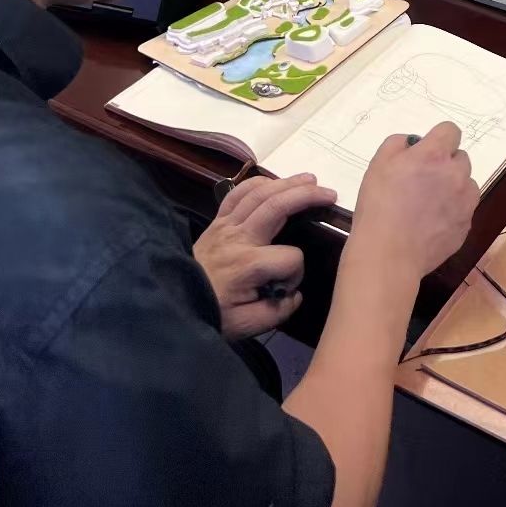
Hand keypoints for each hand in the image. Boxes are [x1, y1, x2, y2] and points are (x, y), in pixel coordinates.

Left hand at [193, 173, 336, 339]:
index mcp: (248, 265)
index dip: (297, 273)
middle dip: (306, 197)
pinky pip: (237, 192)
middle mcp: (238, 237)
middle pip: (277, 206)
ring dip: (287, 183)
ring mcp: (226, 224)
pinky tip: (274, 182)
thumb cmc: (214, 313)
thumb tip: (295, 294)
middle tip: (329, 194)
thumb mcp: (246, 326)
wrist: (176, 300)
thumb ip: (276, 312)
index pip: (290, 258)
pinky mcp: (217, 220)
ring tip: (311, 180)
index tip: (287, 289)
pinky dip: (257, 182)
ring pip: (259, 193)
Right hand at [348, 123, 478, 285]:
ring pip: (467, 184)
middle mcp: (456, 175)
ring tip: (430, 203)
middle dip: (446, 164)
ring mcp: (465, 203)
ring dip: (454, 187)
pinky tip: (431, 224)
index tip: (426, 151)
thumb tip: (414, 143)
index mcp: (434, 155)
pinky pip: (465, 210)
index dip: (438, 138)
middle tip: (424, 180)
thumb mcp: (378, 164)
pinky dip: (453, 211)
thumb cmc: (378, 206)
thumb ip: (398, 143)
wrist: (388, 254)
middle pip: (461, 158)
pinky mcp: (466, 227)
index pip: (451, 130)